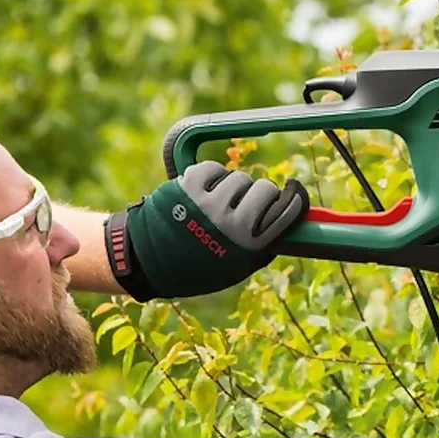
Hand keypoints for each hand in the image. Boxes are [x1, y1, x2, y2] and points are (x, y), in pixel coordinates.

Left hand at [106, 162, 308, 301]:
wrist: (144, 262)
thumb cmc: (193, 268)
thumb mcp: (235, 268)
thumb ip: (261, 247)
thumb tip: (290, 226)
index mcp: (248, 245)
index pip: (287, 211)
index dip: (294, 198)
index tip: (292, 192)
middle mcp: (231, 223)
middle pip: (265, 189)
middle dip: (260, 193)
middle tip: (248, 202)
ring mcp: (209, 204)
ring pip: (239, 178)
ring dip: (232, 186)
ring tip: (218, 201)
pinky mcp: (188, 188)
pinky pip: (214, 169)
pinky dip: (211, 176)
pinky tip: (203, 190)